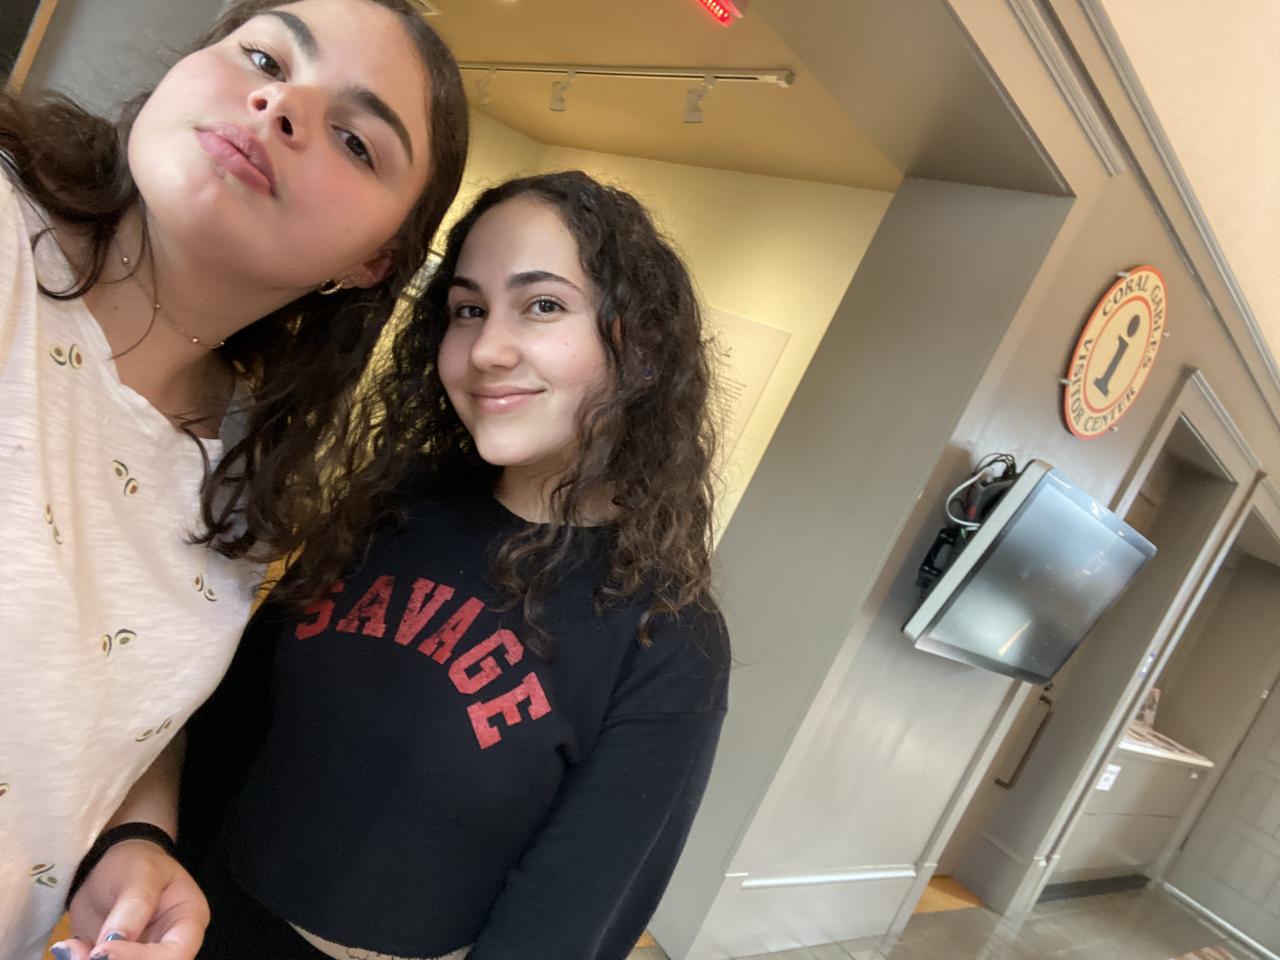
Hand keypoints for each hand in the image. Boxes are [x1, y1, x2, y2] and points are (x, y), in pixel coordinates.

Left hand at [53, 839, 208, 959]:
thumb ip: (133, 907)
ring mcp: (140, 956)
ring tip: (73, 947)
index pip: (176, 954)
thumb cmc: (137, 862)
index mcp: (187, 922)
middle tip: (83, 953)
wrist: (110, 867)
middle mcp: (167, 946)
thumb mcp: (141, 873)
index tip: (102, 950)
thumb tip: (113, 945)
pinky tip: (72, 947)